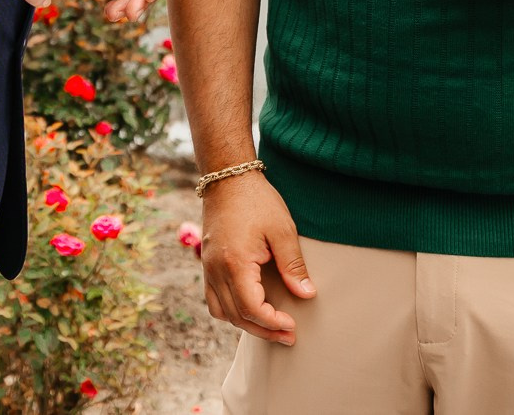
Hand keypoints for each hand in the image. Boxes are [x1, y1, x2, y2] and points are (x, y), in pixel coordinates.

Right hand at [199, 170, 315, 344]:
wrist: (228, 177)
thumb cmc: (257, 201)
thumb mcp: (282, 230)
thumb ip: (293, 265)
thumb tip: (307, 294)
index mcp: (235, 263)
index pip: (251, 309)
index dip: (273, 323)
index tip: (292, 325)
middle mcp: (216, 269)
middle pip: (236, 315)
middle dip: (264, 330)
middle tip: (288, 335)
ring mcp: (208, 266)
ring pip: (221, 311)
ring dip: (245, 324)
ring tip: (270, 326)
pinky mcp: (207, 262)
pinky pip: (213, 298)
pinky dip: (230, 310)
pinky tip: (249, 308)